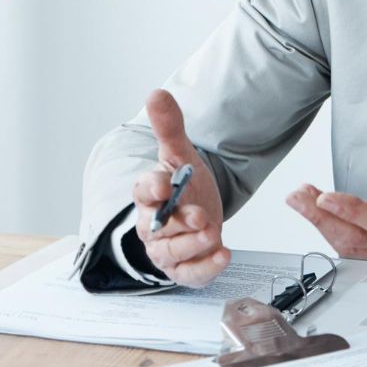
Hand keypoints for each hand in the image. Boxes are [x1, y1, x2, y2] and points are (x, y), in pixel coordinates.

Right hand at [131, 89, 228, 286]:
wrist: (199, 212)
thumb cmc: (184, 185)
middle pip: (158, 227)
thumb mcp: (181, 154)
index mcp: (150, 194)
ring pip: (172, 252)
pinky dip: (206, 268)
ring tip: (213, 233)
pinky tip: (224, 255)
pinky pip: (190, 274)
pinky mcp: (184, 268)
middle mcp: (153, 224)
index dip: (152, 188)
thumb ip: (170, 127)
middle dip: (179, 222)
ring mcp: (167, 249)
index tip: (164, 184)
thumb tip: (156, 93)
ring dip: (193, 245)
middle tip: (200, 216)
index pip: (143, 190)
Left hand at [286, 138, 366, 262]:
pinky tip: (317, 215)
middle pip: (358, 238)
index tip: (325, 197)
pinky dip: (331, 232)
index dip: (353, 212)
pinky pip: (355, 248)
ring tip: (299, 200)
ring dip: (321, 225)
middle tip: (297, 195)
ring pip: (352, 247)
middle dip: (322, 218)